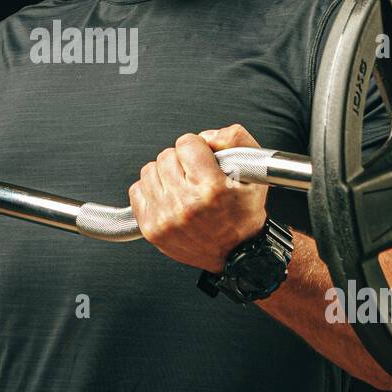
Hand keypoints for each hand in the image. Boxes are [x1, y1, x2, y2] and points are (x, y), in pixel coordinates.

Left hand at [127, 124, 267, 271]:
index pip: (187, 143)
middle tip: (194, 176)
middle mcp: (186, 204)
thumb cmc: (244, 215)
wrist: (238, 255)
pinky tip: (168, 197)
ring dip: (164, 175)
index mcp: (211, 188)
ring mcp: (165, 218)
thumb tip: (205, 136)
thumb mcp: (255, 172)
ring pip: (149, 171)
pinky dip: (150, 190)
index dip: (197, 148)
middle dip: (181, 161)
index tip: (203, 159)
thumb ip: (235, 139)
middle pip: (166, 156)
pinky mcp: (151, 228)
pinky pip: (136, 191)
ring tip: (182, 187)